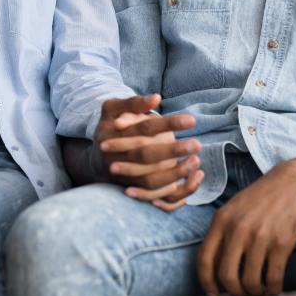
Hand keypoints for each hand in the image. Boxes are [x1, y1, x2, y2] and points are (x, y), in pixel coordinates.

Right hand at [92, 94, 203, 210]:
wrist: (98, 156)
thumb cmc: (110, 126)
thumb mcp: (113, 109)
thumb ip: (134, 103)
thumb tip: (156, 98)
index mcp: (113, 134)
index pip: (143, 128)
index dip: (168, 124)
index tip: (192, 120)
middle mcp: (116, 158)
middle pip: (146, 155)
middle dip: (173, 150)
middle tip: (197, 144)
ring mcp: (123, 176)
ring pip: (150, 180)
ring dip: (175, 173)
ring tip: (196, 161)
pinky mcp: (132, 189)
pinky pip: (154, 197)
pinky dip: (174, 193)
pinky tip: (192, 178)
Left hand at [197, 160, 295, 295]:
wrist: (291, 182)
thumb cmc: (259, 198)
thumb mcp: (232, 209)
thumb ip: (220, 233)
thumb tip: (213, 266)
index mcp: (221, 221)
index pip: (204, 259)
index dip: (206, 282)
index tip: (212, 294)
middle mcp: (237, 229)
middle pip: (226, 276)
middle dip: (233, 291)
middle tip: (241, 293)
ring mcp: (260, 237)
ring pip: (251, 281)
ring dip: (255, 292)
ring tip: (259, 290)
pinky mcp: (281, 243)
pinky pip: (273, 278)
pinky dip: (273, 289)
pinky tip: (274, 288)